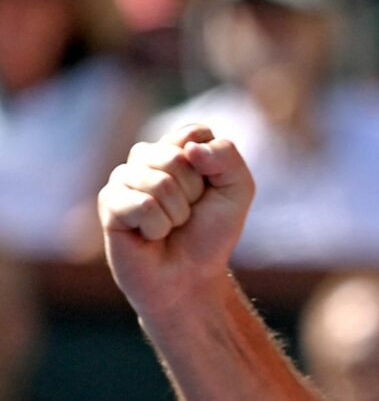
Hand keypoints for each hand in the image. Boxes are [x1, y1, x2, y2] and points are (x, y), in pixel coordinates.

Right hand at [98, 124, 255, 317]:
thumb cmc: (212, 233)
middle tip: (188, 214)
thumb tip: (189, 148)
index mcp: (178, 148)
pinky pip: (141, 205)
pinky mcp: (109, 204)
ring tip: (170, 226)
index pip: (196, 133)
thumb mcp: (238, 190)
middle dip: (193, 192)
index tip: (210, 190)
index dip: (212, 166)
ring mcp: (124, 179)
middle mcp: (148, 157)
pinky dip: (157, 226)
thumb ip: (226, 157)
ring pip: (158, 181)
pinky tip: (151, 236)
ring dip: (176, 212)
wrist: (190, 278)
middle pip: (176, 156)